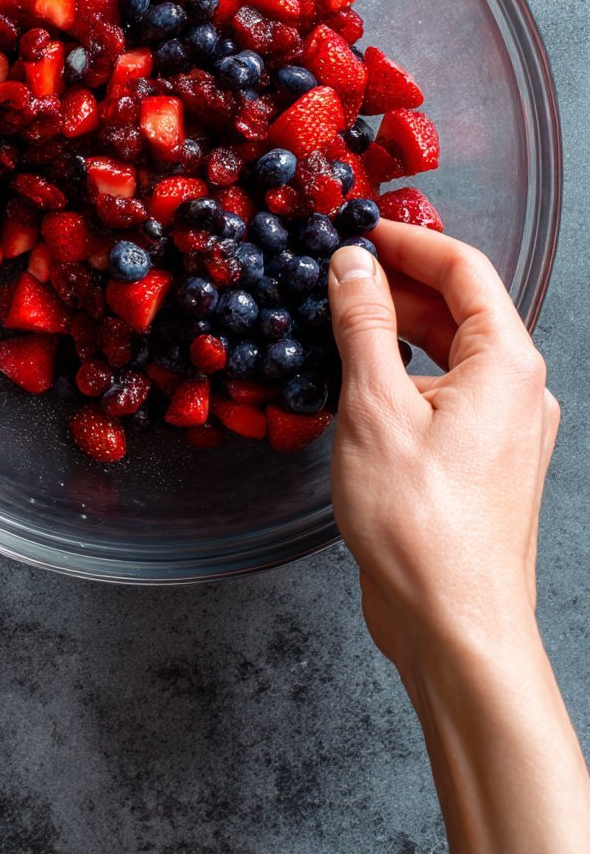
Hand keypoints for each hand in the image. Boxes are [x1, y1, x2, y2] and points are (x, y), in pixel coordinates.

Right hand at [328, 223, 589, 853]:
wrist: (454, 625)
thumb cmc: (421, 523)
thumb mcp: (375, 406)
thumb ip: (362, 325)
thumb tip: (350, 266)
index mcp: (507, 364)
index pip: (464, 269)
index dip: (409, 241)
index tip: (359, 229)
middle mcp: (517, 391)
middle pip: (459, 309)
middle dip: (397, 284)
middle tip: (336, 272)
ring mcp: (502, 430)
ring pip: (448, 354)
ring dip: (396, 330)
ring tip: (336, 319)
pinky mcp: (478, 463)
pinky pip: (442, 394)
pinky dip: (402, 374)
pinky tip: (356, 382)